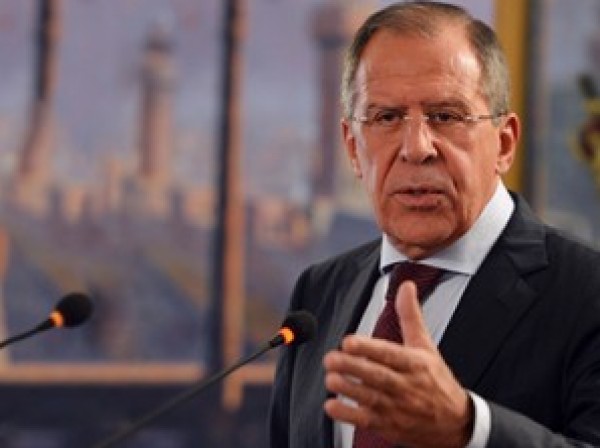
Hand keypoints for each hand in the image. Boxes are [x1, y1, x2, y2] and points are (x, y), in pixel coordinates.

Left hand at [323, 280, 473, 447]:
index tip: (349, 341)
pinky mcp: (389, 426)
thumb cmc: (437, 381)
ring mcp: (397, 408)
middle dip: (352, 368)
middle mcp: (407, 387)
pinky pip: (366, 421)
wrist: (455, 423)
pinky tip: (332, 406)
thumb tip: (406, 286)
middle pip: (378, 377)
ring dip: (348, 389)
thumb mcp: (426, 346)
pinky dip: (348, 415)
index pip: (390, 354)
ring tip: (330, 379)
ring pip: (370, 399)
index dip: (369, 348)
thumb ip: (410, 315)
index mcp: (415, 364)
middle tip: (331, 358)